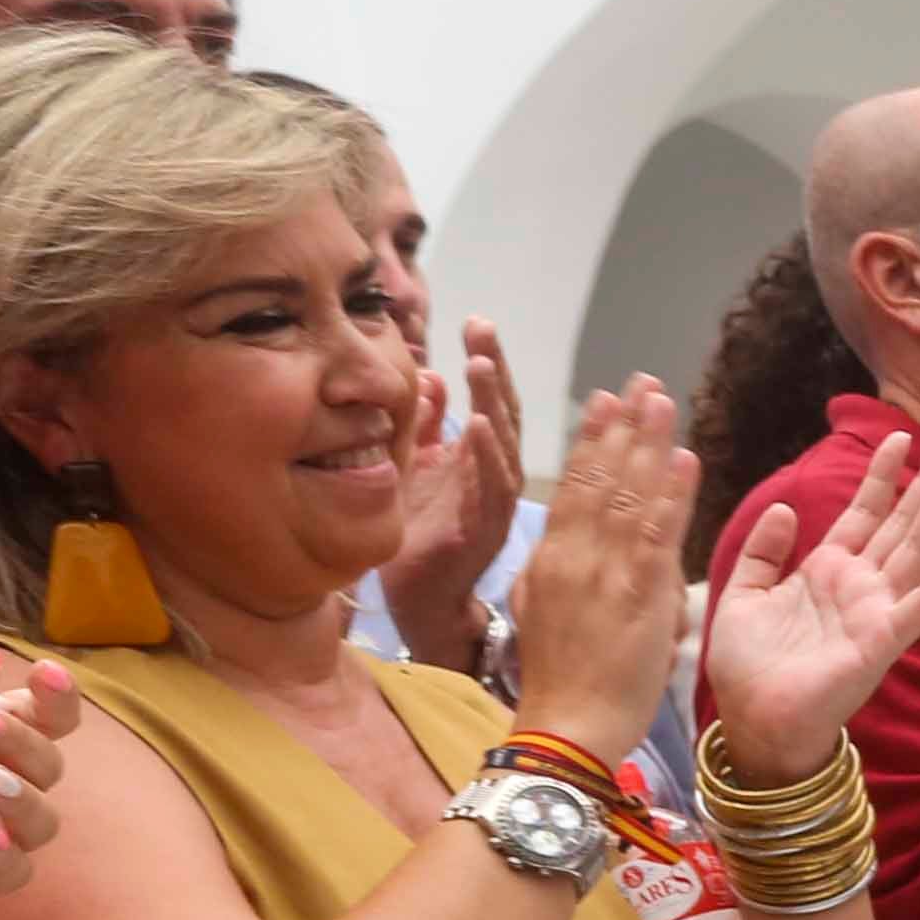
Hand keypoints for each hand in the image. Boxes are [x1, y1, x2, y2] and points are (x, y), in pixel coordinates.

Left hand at [378, 320, 530, 671]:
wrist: (416, 597)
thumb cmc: (418, 534)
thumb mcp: (417, 466)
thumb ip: (425, 426)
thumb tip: (434, 378)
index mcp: (479, 457)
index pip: (490, 400)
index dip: (487, 361)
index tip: (475, 321)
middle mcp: (493, 475)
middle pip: (503, 412)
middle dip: (495, 368)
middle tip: (482, 328)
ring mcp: (492, 502)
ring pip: (502, 444)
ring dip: (492, 402)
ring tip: (479, 363)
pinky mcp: (482, 530)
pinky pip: (490, 488)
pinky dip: (484, 454)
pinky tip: (474, 424)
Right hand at [505, 382, 704, 763]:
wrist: (565, 727)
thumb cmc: (561, 680)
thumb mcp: (546, 611)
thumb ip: (563, 569)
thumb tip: (574, 539)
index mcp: (550, 557)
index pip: (573, 485)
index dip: (592, 441)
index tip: (606, 402)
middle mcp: (573, 554)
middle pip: (600, 477)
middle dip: (622, 426)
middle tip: (640, 382)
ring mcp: (604, 570)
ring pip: (628, 493)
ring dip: (648, 442)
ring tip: (662, 400)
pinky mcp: (638, 594)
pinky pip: (657, 532)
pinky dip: (672, 492)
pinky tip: (684, 459)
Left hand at [696, 426, 919, 773]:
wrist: (753, 722)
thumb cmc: (749, 668)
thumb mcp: (743, 595)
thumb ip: (763, 552)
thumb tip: (785, 509)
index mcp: (826, 572)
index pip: (862, 513)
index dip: (881, 477)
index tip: (898, 438)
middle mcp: (859, 586)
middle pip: (901, 524)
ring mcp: (876, 612)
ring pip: (915, 549)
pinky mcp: (883, 640)